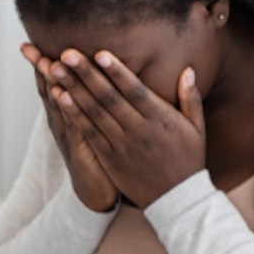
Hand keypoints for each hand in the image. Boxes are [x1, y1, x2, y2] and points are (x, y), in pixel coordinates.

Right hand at [21, 43, 120, 212]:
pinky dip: (66, 108)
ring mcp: (66, 135)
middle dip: (39, 69)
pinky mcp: (79, 147)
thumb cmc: (97, 154)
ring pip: (58, 105)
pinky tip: (62, 94)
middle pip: (47, 90)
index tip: (29, 45)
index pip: (50, 83)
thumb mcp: (90, 123)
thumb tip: (85, 74)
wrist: (95, 192)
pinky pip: (72, 123)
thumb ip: (87, 99)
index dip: (40, 64)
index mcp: (63, 114)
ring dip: (52, 84)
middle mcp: (60, 122)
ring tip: (46, 63)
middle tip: (29, 48)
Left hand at [44, 47, 205, 209]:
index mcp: (160, 120)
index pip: (135, 91)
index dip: (117, 72)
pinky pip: (88, 133)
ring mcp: (121, 146)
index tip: (100, 53)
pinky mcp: (109, 158)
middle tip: (67, 54)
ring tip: (56, 70)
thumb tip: (187, 70)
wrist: (176, 200)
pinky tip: (60, 98)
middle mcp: (139, 131)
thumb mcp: (197, 129)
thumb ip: (191, 98)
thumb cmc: (188, 160)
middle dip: (86, 75)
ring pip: (93, 114)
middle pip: (108, 98)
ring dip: (73, 90)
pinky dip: (74, 115)